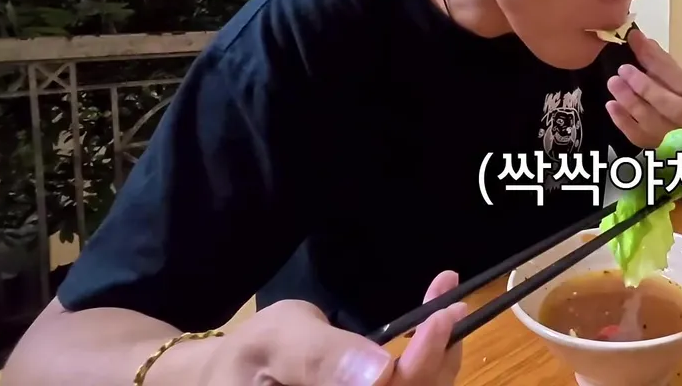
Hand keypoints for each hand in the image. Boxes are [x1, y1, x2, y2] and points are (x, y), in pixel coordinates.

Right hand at [194, 271, 467, 385]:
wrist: (228, 379)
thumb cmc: (247, 358)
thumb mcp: (275, 342)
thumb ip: (321, 357)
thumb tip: (380, 371)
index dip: (422, 364)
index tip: (441, 316)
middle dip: (438, 356)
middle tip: (453, 302)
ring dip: (441, 356)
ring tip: (449, 307)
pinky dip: (428, 359)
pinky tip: (432, 325)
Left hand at [606, 29, 681, 148]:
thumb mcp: (680, 81)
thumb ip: (663, 64)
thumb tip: (640, 40)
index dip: (659, 62)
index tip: (637, 42)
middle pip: (672, 106)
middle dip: (646, 87)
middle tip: (623, 70)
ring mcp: (677, 141)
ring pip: (654, 123)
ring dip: (631, 102)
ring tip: (613, 83)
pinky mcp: (658, 150)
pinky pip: (639, 138)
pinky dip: (624, 121)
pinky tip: (611, 105)